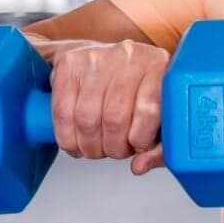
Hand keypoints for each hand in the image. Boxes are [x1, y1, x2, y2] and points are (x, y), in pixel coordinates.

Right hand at [49, 39, 167, 174]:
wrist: (107, 60)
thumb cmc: (138, 91)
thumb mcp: (161, 114)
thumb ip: (160, 145)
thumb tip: (139, 166)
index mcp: (160, 65)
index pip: (149, 109)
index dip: (141, 139)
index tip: (139, 148)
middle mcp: (129, 56)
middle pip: (115, 117)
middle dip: (114, 147)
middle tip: (115, 151)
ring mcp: (97, 57)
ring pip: (86, 117)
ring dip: (90, 145)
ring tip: (97, 148)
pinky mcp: (69, 63)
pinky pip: (62, 111)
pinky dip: (67, 136)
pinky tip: (76, 142)